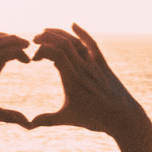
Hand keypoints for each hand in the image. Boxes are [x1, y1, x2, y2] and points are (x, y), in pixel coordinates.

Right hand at [29, 24, 145, 139]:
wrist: (123, 117)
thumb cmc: (95, 119)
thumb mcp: (68, 119)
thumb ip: (47, 120)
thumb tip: (28, 125)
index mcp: (72, 79)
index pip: (54, 54)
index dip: (41, 51)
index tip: (32, 59)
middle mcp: (82, 67)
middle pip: (63, 43)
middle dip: (46, 38)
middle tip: (34, 41)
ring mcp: (93, 64)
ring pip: (75, 41)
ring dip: (59, 33)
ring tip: (46, 32)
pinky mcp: (102, 64)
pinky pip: (91, 43)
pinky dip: (82, 33)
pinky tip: (73, 25)